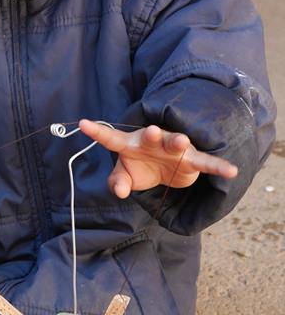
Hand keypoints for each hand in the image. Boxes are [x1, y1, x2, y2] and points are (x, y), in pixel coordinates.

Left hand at [78, 120, 237, 198]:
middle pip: (151, 135)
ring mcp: (173, 148)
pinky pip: (206, 162)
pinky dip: (218, 167)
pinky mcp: (191, 160)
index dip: (97, 132)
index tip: (82, 124)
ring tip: (182, 142)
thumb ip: (117, 182)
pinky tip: (232, 171)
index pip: (110, 137)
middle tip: (149, 131)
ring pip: (177, 142)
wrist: (163, 168)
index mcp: (130, 144)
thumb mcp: (126, 175)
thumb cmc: (140, 166)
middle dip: (151, 134)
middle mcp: (152, 141)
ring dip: (179, 141)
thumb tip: (118, 191)